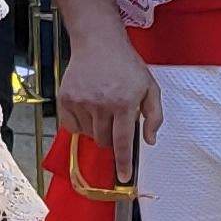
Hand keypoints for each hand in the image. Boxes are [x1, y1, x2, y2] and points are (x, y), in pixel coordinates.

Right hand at [55, 29, 157, 153]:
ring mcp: (80, 102)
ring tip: (102, 108)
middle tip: (115, 119)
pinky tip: (88, 108)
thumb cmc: (126, 65)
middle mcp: (100, 104)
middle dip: (112, 138)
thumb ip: (154, 116)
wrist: (98, 43)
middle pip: (104, 141)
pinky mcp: (65, 99)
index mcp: (124, 103)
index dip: (123, 163)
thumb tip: (149, 140)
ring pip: (89, 135)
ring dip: (97, 129)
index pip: (122, 142)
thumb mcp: (150, 87)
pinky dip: (81, 124)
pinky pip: (72, 126)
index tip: (124, 177)